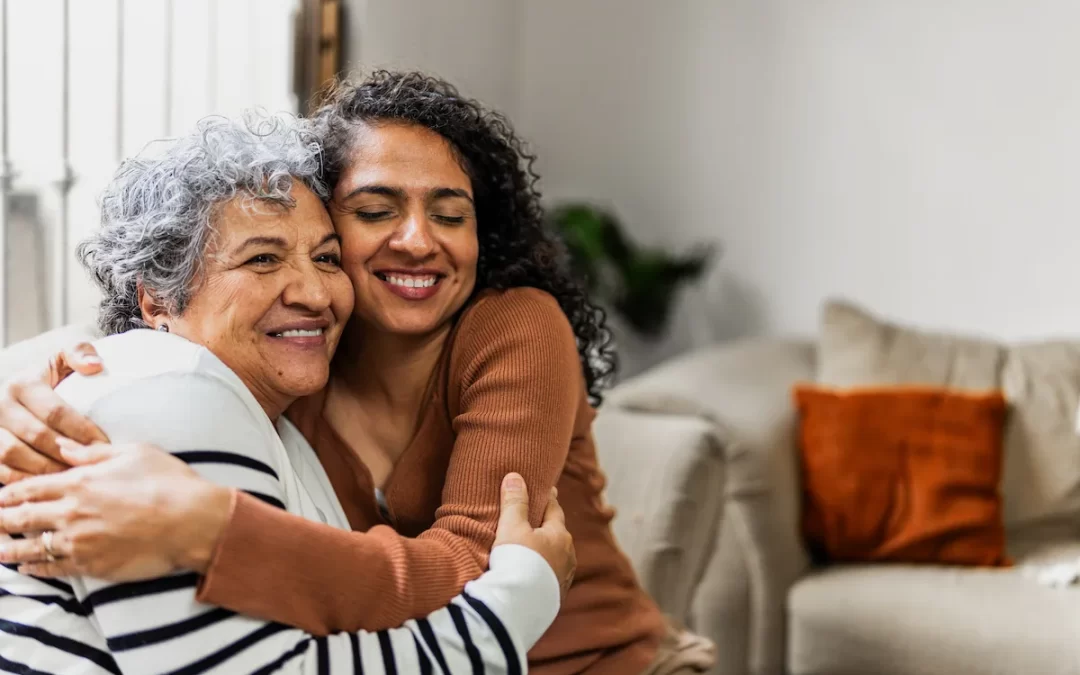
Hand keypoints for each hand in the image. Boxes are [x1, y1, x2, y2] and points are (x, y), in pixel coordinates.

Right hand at [0, 342, 106, 483]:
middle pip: (36, 436)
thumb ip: (80, 353)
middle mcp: (0, 406)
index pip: (55, 412)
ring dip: (46, 470)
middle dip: (67, 454)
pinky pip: (2, 472)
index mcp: (22, 383)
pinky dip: (25, 481)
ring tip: (73, 478)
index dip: (81, 430)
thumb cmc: (50, 379)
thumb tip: (95, 366)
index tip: (104, 444)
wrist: (19, 393)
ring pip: (15, 456)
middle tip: (92, 466)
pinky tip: (50, 486)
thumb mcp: (62, 359)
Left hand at [0, 440, 232, 580]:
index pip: (31, 488)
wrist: (192, 522)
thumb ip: (93, 452)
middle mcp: (73, 512)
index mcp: (80, 482)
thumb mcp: (134, 452)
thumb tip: (65, 447)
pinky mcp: (92, 566)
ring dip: (10, 549)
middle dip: (2, 519)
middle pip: (23, 518)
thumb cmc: (169, 482)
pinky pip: (54, 568)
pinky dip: (37, 569)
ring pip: (32, 547)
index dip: (10, 493)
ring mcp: (80, 542)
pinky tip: (29, 569)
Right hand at [493, 472, 575, 600]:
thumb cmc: (516, 561)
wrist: (519, 607)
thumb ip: (514, 501)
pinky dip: (542, 572)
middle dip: (548, 527)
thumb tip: (515, 476)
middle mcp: (567, 555)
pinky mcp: (555, 597)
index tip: (548, 490)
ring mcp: (563, 577)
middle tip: (538, 519)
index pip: (554, 509)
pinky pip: (550, 577)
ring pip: (556, 557)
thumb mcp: (512, 526)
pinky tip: (533, 575)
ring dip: (546, 552)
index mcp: (560, 534)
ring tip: (535, 550)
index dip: (548, 498)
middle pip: (557, 534)